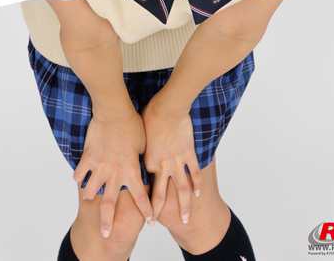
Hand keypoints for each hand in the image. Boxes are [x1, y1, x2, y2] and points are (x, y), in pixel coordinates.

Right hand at [73, 109, 154, 238]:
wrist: (114, 112)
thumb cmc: (132, 124)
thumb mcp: (143, 144)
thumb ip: (140, 158)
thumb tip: (142, 163)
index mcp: (131, 170)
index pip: (141, 196)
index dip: (147, 210)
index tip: (150, 220)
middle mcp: (114, 173)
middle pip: (109, 204)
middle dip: (107, 221)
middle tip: (105, 234)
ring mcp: (99, 166)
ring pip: (91, 189)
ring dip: (89, 195)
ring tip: (88, 198)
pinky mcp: (88, 157)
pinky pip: (80, 172)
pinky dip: (78, 176)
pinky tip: (78, 178)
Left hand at [141, 94, 201, 224]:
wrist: (168, 108)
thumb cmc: (150, 115)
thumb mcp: (140, 134)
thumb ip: (141, 146)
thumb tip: (135, 148)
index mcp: (148, 162)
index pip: (145, 182)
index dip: (143, 193)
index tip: (139, 203)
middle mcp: (163, 166)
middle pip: (161, 194)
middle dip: (158, 211)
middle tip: (155, 225)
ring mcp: (177, 161)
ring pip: (182, 189)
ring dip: (184, 206)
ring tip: (185, 219)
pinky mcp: (189, 154)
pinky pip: (194, 172)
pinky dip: (197, 184)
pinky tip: (198, 194)